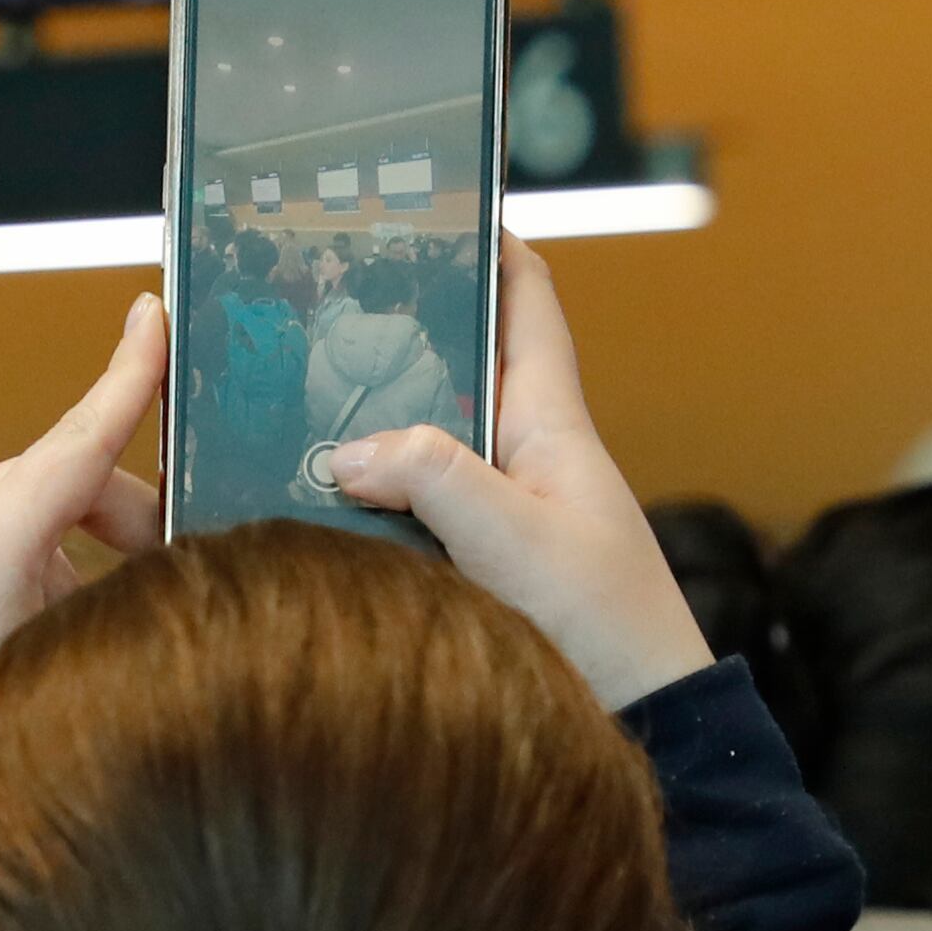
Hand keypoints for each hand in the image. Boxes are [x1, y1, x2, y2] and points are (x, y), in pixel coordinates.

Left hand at [0, 294, 165, 805]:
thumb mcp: (51, 675)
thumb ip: (98, 605)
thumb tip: (141, 580)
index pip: (75, 443)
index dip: (125, 380)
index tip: (150, 318)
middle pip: (49, 486)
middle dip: (115, 515)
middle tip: (168, 565)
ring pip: (7, 529)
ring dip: (61, 563)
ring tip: (87, 642)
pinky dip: (7, 583)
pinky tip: (20, 654)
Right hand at [318, 245, 711, 710]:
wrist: (650, 728)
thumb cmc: (604, 627)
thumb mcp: (514, 538)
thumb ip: (434, 478)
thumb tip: (348, 452)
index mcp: (552, 422)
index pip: (526, 302)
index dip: (487, 244)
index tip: (430, 201)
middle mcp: (526, 456)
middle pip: (454, 368)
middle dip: (393, 331)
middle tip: (311, 302)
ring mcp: (502, 515)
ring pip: (423, 446)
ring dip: (366, 424)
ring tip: (281, 396)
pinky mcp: (479, 572)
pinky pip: (411, 513)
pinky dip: (366, 501)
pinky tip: (308, 502)